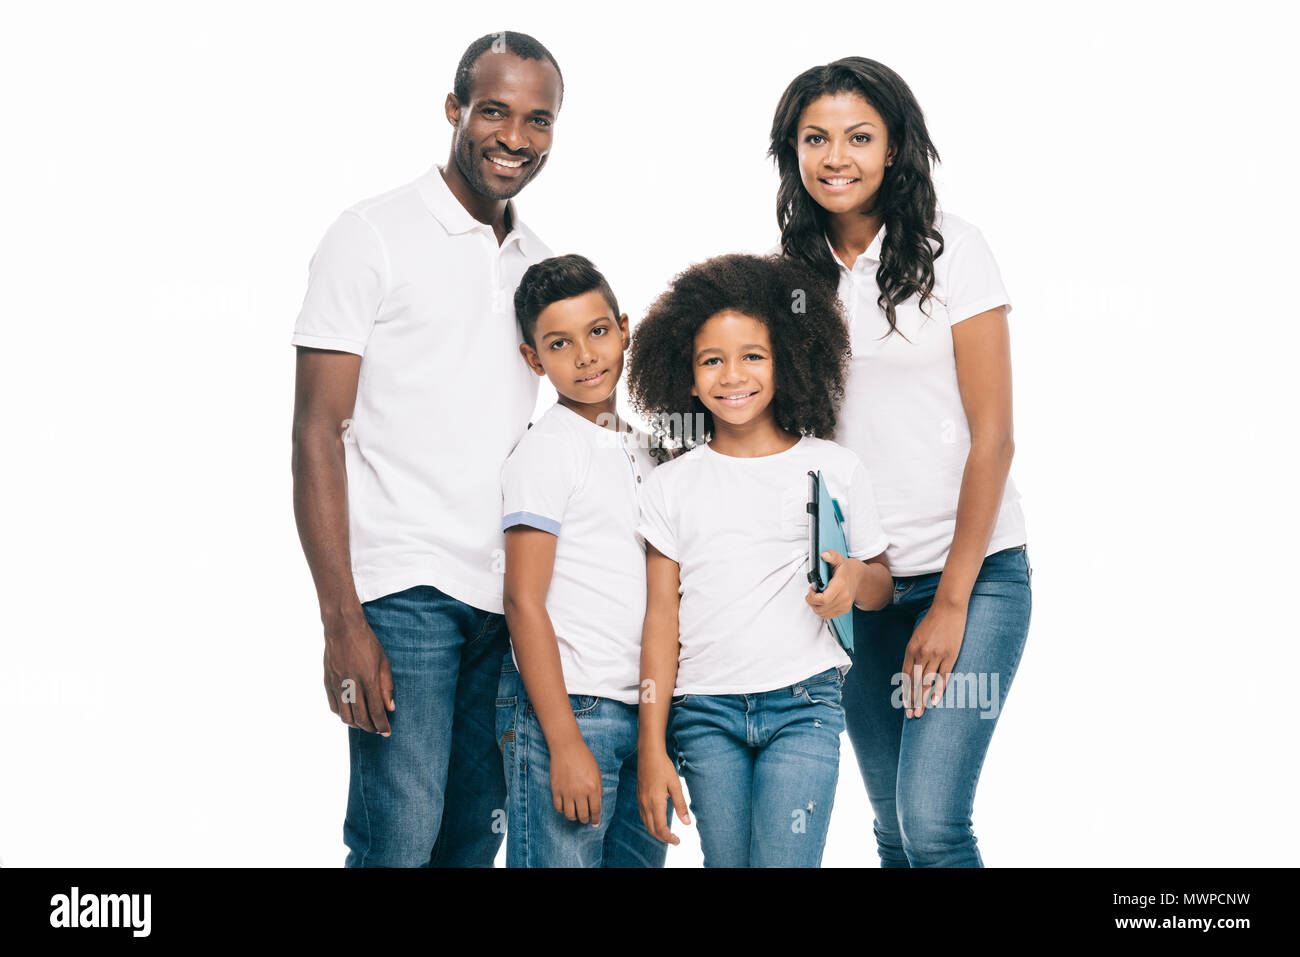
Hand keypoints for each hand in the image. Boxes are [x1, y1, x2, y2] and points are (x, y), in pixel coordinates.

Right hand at [323, 613, 395, 735]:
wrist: (343, 628)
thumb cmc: (367, 643)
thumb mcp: (384, 662)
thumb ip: (387, 687)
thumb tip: (390, 708)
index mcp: (369, 680)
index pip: (377, 712)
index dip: (382, 725)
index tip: (387, 732)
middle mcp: (352, 685)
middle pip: (361, 718)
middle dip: (371, 728)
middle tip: (378, 730)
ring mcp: (338, 685)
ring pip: (345, 717)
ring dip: (356, 725)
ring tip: (365, 724)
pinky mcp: (328, 683)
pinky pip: (334, 707)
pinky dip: (343, 715)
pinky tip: (351, 714)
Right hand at [550, 739, 603, 825]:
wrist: (567, 748)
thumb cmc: (584, 758)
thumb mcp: (597, 772)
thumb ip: (598, 789)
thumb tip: (597, 804)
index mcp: (593, 787)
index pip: (596, 810)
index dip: (596, 819)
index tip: (595, 823)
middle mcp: (580, 792)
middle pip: (583, 815)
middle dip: (585, 820)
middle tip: (585, 818)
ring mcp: (567, 792)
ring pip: (570, 815)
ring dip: (574, 817)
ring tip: (576, 813)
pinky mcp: (556, 790)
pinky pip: (558, 808)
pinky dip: (562, 810)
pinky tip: (566, 806)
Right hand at [637, 748, 689, 844]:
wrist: (648, 754)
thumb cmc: (663, 767)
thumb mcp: (676, 785)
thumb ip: (680, 805)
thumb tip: (687, 823)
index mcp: (655, 803)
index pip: (660, 828)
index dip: (668, 838)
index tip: (678, 841)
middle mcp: (645, 804)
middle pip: (652, 829)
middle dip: (662, 838)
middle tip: (674, 840)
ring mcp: (640, 801)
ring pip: (646, 824)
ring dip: (656, 832)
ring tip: (667, 834)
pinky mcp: (639, 796)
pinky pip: (643, 816)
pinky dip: (651, 824)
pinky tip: (658, 821)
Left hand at [805, 549, 863, 618]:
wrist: (861, 579)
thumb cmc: (848, 569)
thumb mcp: (840, 559)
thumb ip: (832, 556)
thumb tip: (824, 555)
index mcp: (841, 586)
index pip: (823, 599)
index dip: (812, 597)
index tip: (811, 589)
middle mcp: (844, 598)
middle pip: (821, 608)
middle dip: (811, 601)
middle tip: (811, 592)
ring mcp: (845, 606)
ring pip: (823, 613)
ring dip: (815, 606)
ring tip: (816, 596)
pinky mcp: (844, 610)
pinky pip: (828, 616)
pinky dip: (821, 610)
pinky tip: (821, 601)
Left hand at [900, 603, 966, 718]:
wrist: (948, 608)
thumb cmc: (932, 621)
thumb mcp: (917, 636)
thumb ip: (913, 653)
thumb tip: (911, 671)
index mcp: (911, 648)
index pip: (905, 675)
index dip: (905, 691)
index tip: (904, 704)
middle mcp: (921, 653)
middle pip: (914, 682)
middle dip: (912, 700)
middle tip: (910, 715)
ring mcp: (936, 655)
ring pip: (927, 682)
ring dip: (922, 699)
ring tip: (920, 713)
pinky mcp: (950, 656)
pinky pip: (943, 677)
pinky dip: (938, 690)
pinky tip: (934, 702)